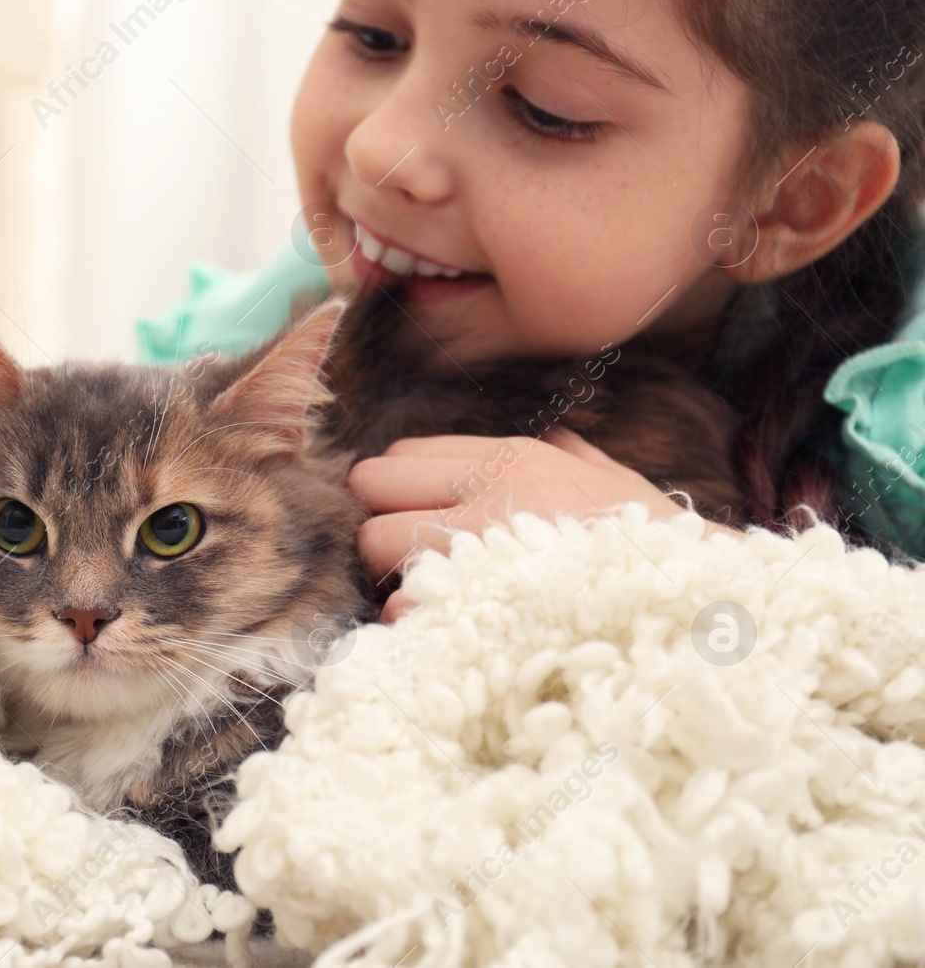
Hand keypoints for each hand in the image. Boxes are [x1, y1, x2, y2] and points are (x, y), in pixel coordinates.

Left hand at [348, 429, 728, 622]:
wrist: (702, 608)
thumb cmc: (659, 550)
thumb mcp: (620, 486)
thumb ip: (580, 458)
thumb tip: (562, 439)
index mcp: (514, 457)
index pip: (402, 454)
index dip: (398, 489)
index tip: (419, 518)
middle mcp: (487, 489)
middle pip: (370, 491)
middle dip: (384, 525)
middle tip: (416, 559)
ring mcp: (476, 547)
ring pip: (375, 546)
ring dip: (393, 574)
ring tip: (434, 596)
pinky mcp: (471, 605)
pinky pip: (401, 607)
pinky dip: (413, 623)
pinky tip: (447, 633)